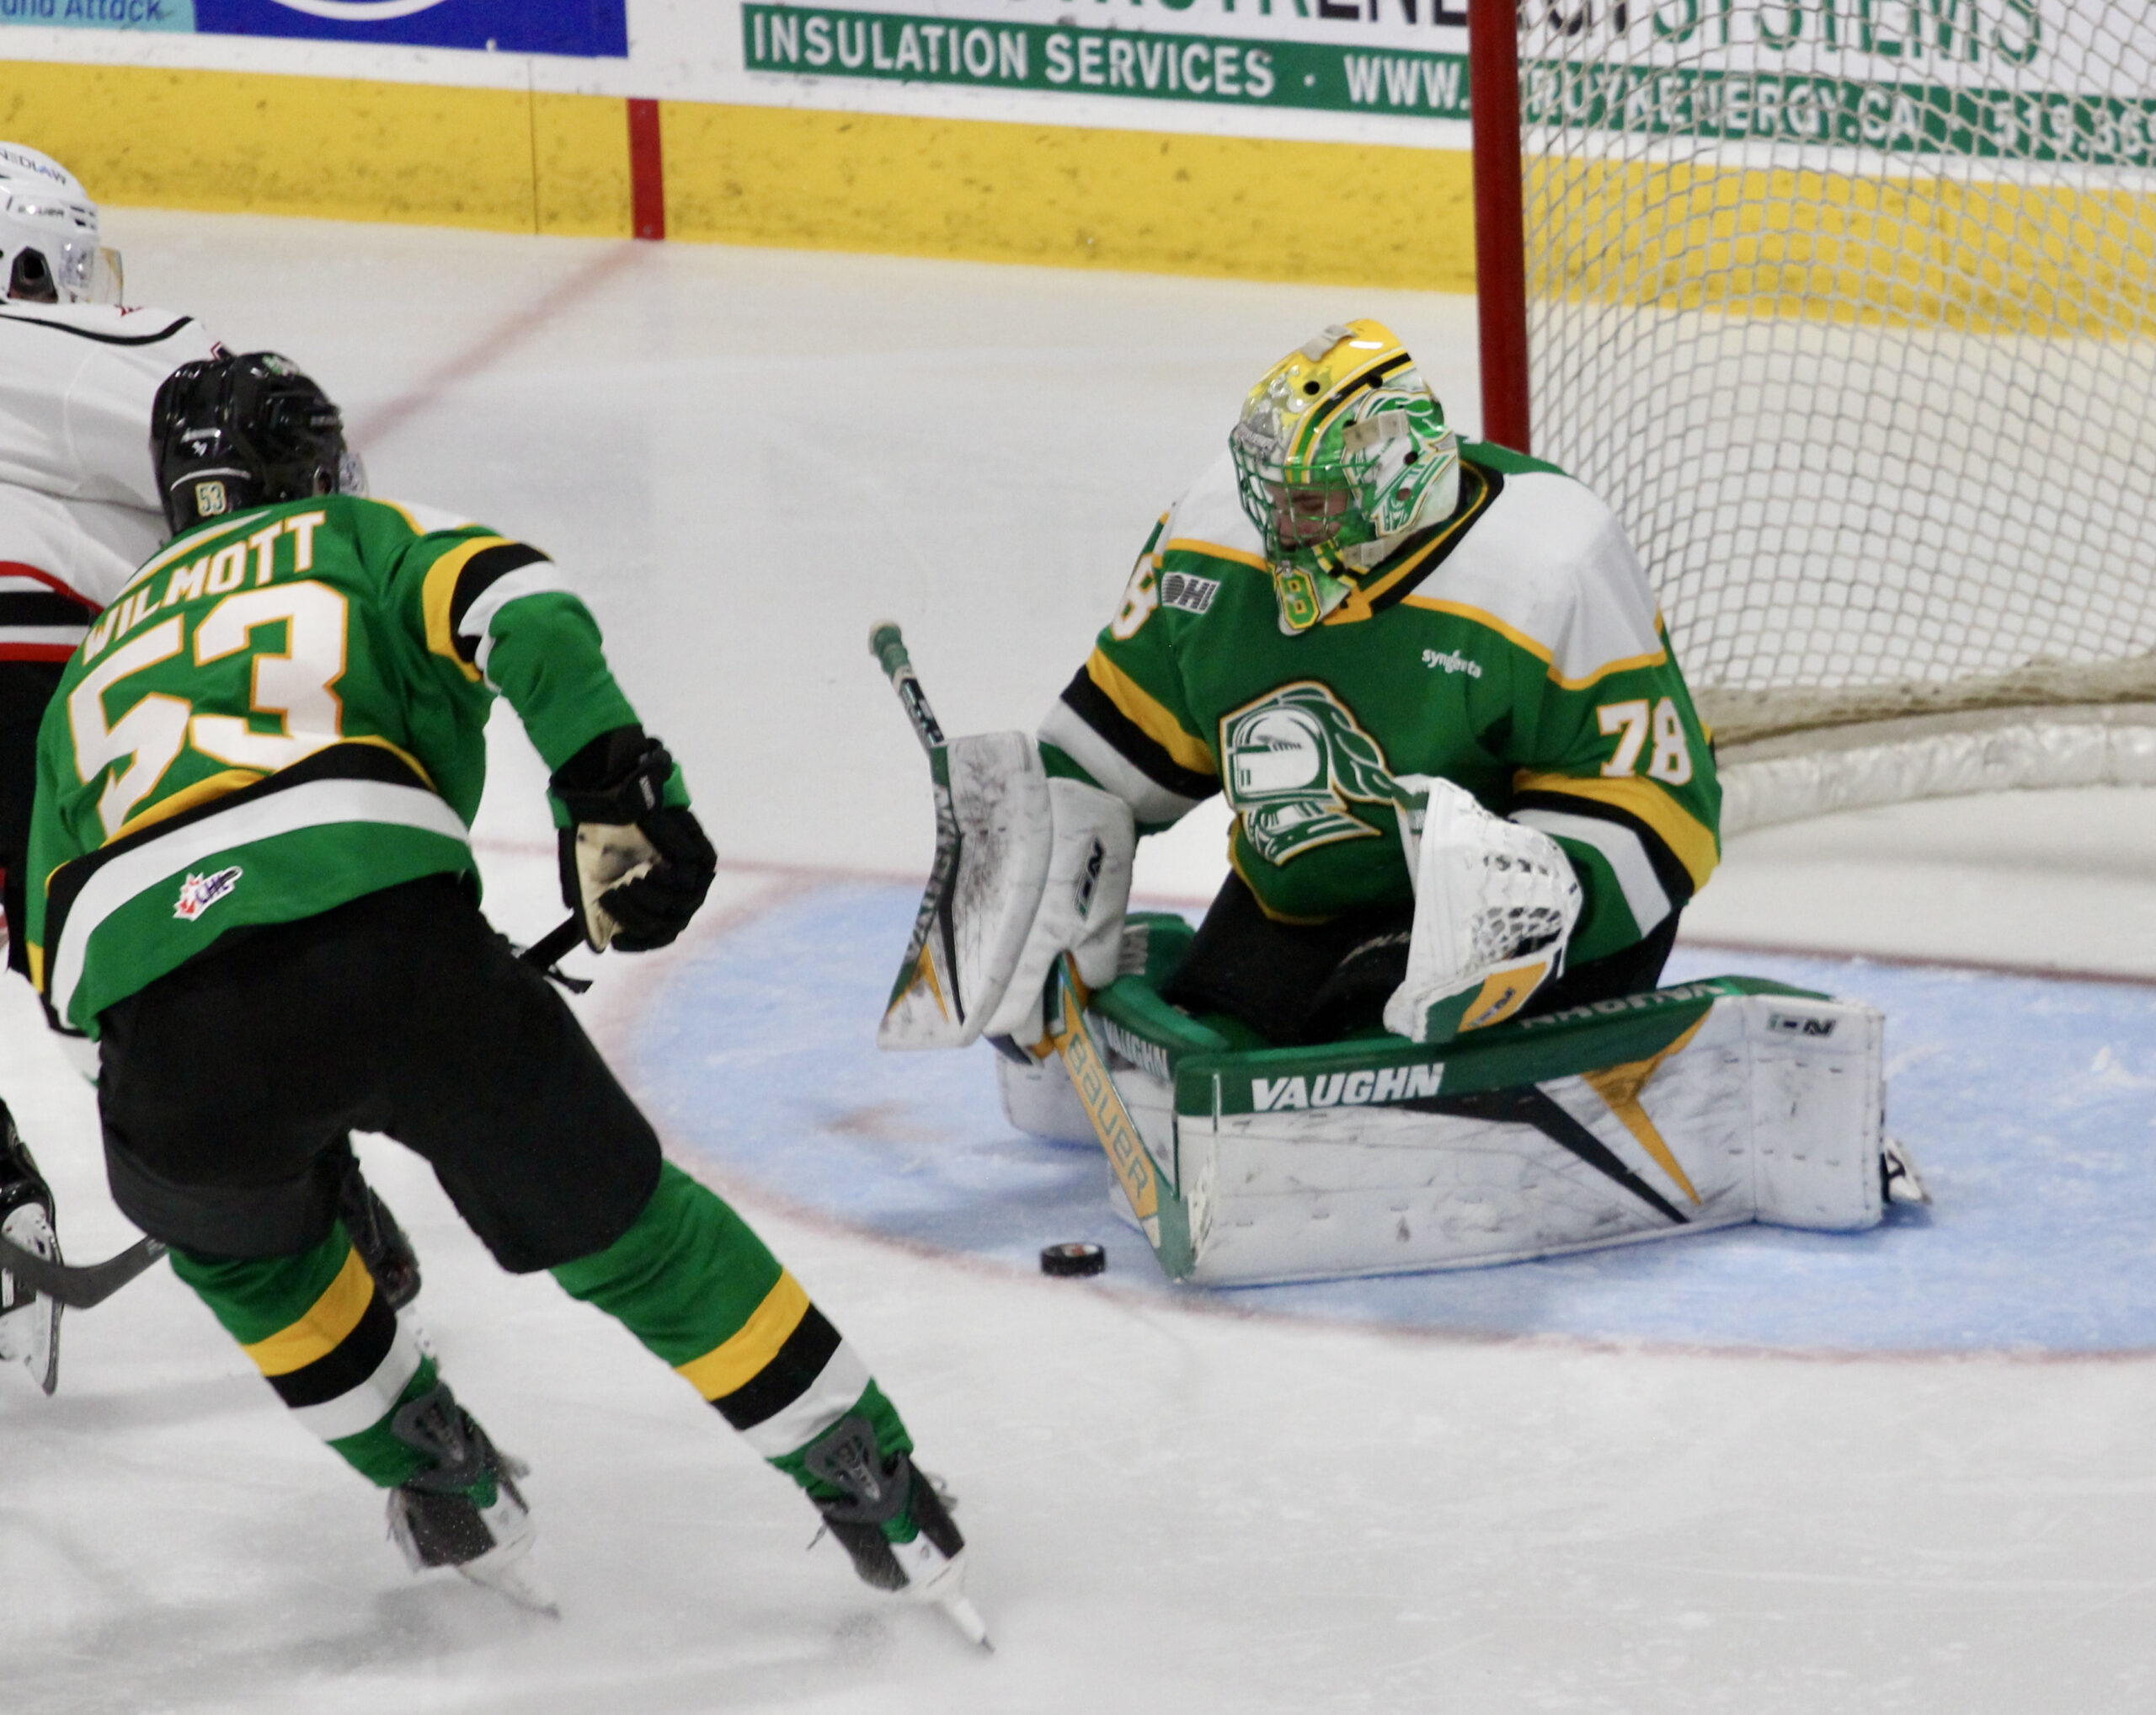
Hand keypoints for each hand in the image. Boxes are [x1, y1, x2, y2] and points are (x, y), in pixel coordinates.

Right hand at [552, 728, 716, 951]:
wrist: (607, 788)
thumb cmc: (595, 828)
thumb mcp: (587, 870)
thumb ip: (591, 904)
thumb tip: (594, 943)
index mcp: (652, 894)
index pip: (658, 933)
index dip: (638, 942)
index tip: (615, 942)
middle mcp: (676, 888)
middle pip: (670, 924)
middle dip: (636, 919)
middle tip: (611, 898)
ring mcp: (692, 872)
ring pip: (682, 906)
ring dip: (648, 903)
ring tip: (625, 885)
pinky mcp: (703, 854)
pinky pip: (691, 878)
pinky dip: (666, 880)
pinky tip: (644, 871)